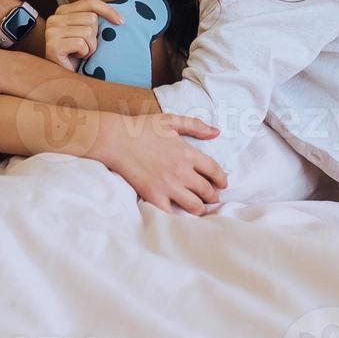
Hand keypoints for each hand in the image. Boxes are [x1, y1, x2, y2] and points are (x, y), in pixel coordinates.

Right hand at [44, 0, 123, 69]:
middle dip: (95, 36)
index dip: (108, 10)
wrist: (64, 76)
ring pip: (88, 32)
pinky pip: (81, 44)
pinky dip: (84, 53)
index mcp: (62, 11)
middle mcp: (54, 18)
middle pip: (91, 18)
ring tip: (81, 52)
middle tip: (86, 46)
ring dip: (90, 46)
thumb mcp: (86, 31)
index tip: (121, 22)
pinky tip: (76, 57)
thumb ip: (94, 19)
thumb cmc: (78, 53)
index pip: (90, 2)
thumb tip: (120, 17)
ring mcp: (51, 32)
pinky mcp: (53, 46)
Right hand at [100, 113, 227, 214]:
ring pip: (195, 206)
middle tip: (211, 198)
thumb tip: (216, 132)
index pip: (214, 170)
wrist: (116, 140)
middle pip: (207, 191)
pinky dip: (178, 217)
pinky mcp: (154, 196)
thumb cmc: (141, 128)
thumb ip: (195, 125)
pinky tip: (179, 215)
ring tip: (199, 209)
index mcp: (187, 152)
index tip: (222, 185)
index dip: (222, 180)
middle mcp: (182, 171)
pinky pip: (172, 214)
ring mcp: (168, 185)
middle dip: (212, 196)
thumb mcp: (170, 121)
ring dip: (200, 209)